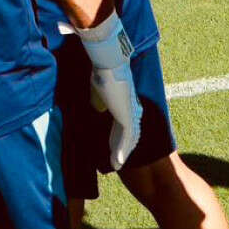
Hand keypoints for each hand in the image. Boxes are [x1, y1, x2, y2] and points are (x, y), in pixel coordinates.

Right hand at [79, 16, 141, 168]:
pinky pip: (125, 139)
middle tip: (118, 160)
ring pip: (129, 138)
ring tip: (117, 165)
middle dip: (122, 147)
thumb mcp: (97, 89)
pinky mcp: (127, 116)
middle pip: (128, 133)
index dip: (118, 135)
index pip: (123, 122)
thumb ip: (98, 100)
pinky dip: (121, 152)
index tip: (113, 146)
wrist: (109, 62)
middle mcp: (130, 107)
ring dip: (122, 153)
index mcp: (124, 100)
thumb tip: (97, 109)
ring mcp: (131, 112)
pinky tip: (117, 163)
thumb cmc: (101, 70)